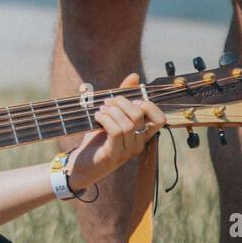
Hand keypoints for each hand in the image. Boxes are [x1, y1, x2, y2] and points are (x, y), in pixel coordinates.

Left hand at [65, 73, 166, 191]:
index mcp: (142, 134)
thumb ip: (123, 98)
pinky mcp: (113, 154)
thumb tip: (135, 76)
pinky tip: (97, 117)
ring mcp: (127, 150)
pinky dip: (105, 119)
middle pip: (139, 115)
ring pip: (127, 123)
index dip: (147, 104)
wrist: (81, 165)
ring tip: (100, 110)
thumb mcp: (111, 117)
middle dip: (122, 102)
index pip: (160, 118)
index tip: (130, 100)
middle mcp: (139, 143)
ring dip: (111, 111)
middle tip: (107, 101)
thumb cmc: (97, 140)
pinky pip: (116, 132)